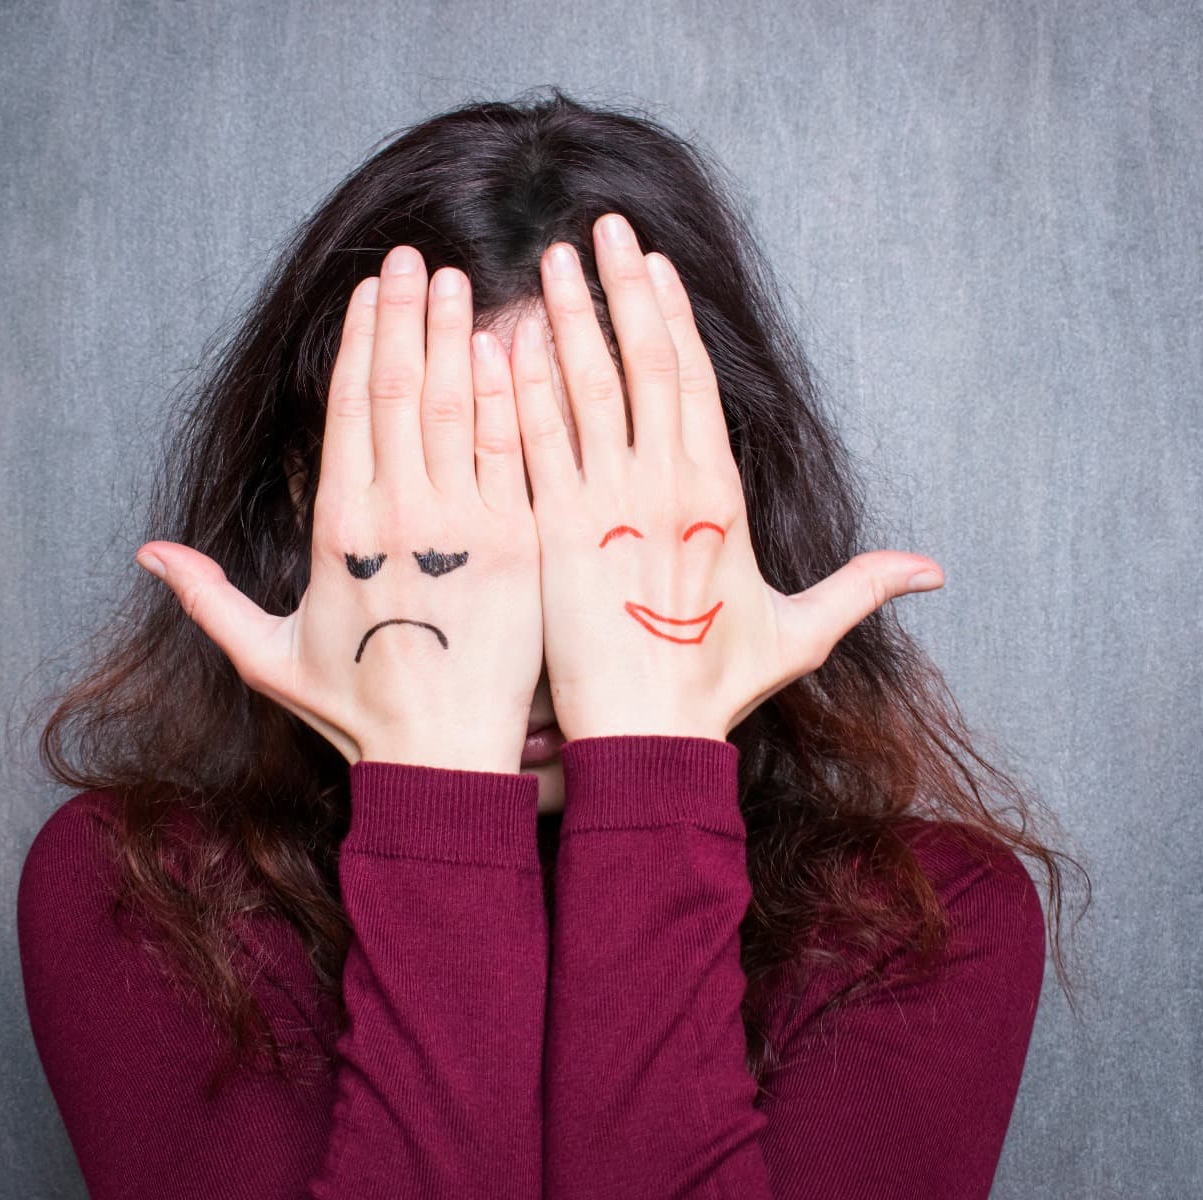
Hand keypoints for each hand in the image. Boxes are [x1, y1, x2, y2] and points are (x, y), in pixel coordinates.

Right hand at [134, 247, 542, 771]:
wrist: (442, 759)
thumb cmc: (358, 710)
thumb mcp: (268, 656)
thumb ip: (209, 597)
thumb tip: (148, 552)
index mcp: (338, 529)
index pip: (349, 408)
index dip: (360, 340)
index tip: (370, 289)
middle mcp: (397, 513)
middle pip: (401, 389)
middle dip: (405, 315)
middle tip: (416, 257)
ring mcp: (463, 524)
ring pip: (458, 406)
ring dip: (456, 335)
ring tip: (459, 281)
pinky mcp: (518, 542)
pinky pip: (513, 451)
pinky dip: (512, 394)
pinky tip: (510, 345)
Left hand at [511, 213, 944, 741]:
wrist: (646, 737)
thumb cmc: (713, 686)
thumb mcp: (797, 633)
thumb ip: (859, 588)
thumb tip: (936, 571)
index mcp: (717, 492)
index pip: (692, 380)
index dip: (672, 316)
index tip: (653, 266)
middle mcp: (662, 482)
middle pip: (641, 361)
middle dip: (622, 287)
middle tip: (601, 229)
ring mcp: (604, 501)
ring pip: (582, 387)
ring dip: (567, 316)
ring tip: (552, 262)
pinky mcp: (553, 529)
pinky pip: (533, 442)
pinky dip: (518, 388)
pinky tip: (503, 338)